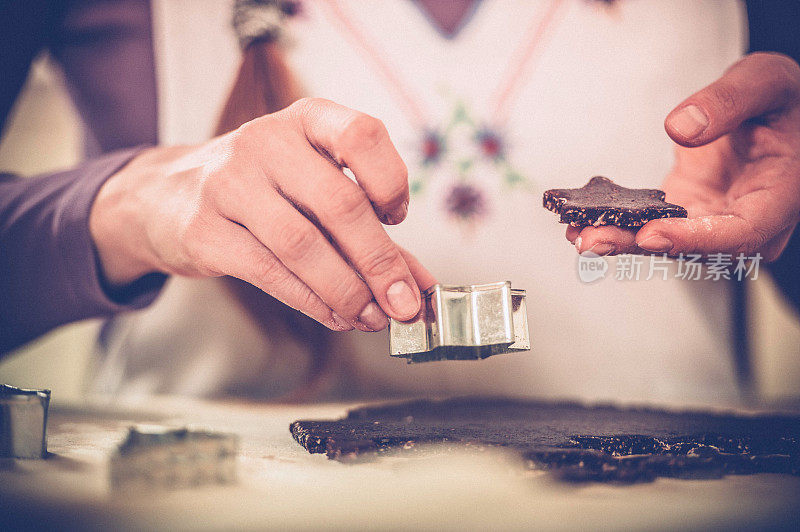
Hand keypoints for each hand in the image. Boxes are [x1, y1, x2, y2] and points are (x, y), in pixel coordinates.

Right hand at [90, 98, 435, 331]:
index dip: (391, 181)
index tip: (397, 219)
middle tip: (403, 304)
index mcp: (305, 120)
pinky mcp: (203, 231)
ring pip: (303, 246)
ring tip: (372, 318)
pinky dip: (312, 301)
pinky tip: (336, 316)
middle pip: (339, 203)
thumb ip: (370, 230)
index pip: (362, 134)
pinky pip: (270, 273)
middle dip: (380, 262)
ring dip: (347, 291)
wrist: (167, 196)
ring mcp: (228, 184)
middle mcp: (265, 142)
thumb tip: (420, 286)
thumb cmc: (262, 191)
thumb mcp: (313, 188)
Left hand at [569, 52, 799, 261]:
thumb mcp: (765, 81)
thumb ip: (729, 102)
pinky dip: (618, 225)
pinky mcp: (687, 212)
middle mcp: (746, 219)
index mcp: (780, 197)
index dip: (692, 239)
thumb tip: (683, 127)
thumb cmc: (782, 101)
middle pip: (693, 248)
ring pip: (666, 242)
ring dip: (620, 240)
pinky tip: (583, 221)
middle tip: (592, 239)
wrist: (778, 110)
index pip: (739, 233)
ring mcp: (714, 219)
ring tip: (577, 233)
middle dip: (638, 244)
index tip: (650, 233)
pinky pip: (652, 225)